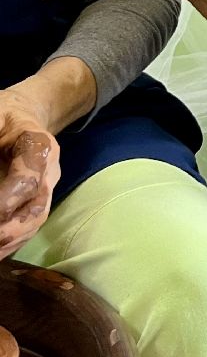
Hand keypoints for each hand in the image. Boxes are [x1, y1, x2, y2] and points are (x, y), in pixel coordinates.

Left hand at [0, 90, 62, 258]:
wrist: (27, 113)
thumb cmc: (6, 114)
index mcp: (39, 145)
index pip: (28, 181)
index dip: (6, 202)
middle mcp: (49, 170)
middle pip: (37, 209)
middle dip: (8, 231)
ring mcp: (47, 186)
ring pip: (35, 222)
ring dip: (9, 242)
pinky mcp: (39, 198)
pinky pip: (29, 226)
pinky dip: (10, 243)